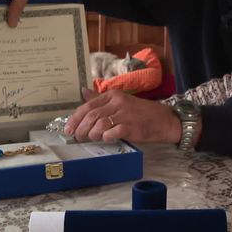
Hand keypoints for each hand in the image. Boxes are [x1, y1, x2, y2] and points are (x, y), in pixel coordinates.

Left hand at [64, 88, 182, 143]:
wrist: (163, 120)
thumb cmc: (140, 113)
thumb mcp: (120, 102)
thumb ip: (100, 98)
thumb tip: (83, 91)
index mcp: (113, 95)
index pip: (88, 105)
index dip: (75, 118)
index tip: (68, 128)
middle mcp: (118, 102)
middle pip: (91, 115)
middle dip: (81, 128)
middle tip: (77, 137)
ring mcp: (125, 114)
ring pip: (99, 124)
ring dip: (92, 134)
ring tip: (92, 138)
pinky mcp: (131, 127)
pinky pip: (112, 133)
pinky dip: (106, 138)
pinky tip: (106, 139)